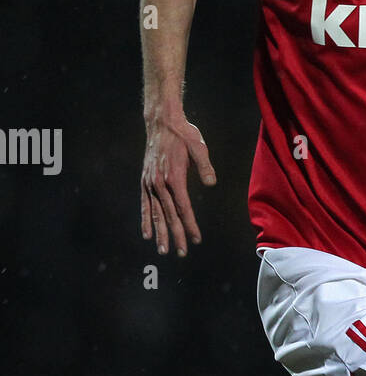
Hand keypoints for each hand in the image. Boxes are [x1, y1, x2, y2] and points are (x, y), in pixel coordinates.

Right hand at [141, 114, 216, 255]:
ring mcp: (150, 183)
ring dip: (160, 233)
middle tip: (182, 253)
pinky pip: (145, 205)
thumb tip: (211, 183)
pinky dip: (146, 220)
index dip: (190, 225)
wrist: (161, 122)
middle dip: (176, 236)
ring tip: (163, 250)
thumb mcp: (198, 146)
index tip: (196, 240)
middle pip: (169, 215)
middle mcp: (159, 183)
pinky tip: (147, 234)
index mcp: (174, 177)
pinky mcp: (145, 181)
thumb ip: (205, 166)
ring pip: (156, 213)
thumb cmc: (183, 134)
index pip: (183, 208)